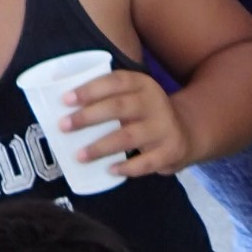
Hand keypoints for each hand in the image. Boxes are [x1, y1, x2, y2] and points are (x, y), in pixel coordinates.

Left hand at [62, 67, 190, 177]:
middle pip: (119, 107)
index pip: (115, 81)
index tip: (65, 100)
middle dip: (88, 117)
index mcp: (143, 84)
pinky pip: (146, 162)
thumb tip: (64, 108)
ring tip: (79, 155)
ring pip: (128, 136)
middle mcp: (155, 103)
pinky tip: (109, 170)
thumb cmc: (146, 114)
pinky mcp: (171, 151)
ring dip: (101, 146)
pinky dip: (127, 167)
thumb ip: (109, 98)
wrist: (187, 131)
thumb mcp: (135, 97)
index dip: (90, 89)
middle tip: (64, 126)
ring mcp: (165, 128)